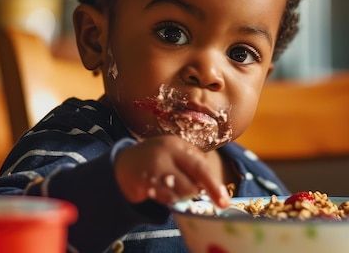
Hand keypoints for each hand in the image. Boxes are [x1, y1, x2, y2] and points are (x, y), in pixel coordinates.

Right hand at [114, 136, 229, 207]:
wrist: (124, 163)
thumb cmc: (157, 160)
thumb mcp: (175, 155)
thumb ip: (193, 165)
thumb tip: (214, 187)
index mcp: (176, 145)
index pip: (201, 166)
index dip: (214, 184)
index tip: (224, 201)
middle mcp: (165, 154)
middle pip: (192, 182)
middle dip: (204, 193)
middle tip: (213, 202)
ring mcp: (152, 168)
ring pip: (181, 193)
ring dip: (182, 196)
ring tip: (173, 188)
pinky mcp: (143, 182)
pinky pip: (166, 199)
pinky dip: (169, 200)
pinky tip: (163, 192)